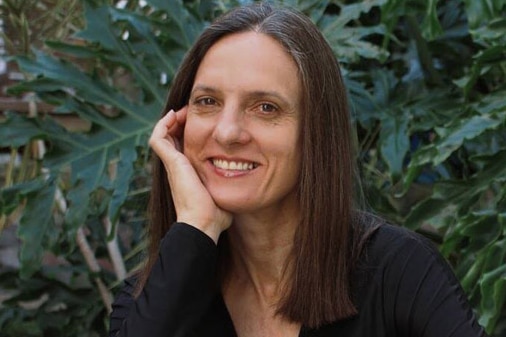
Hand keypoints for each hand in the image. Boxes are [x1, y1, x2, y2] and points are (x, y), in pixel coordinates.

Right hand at [149, 107, 231, 243]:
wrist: (203, 224)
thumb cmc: (215, 215)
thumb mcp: (224, 194)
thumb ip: (230, 187)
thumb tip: (243, 188)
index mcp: (188, 173)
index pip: (184, 147)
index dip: (189, 133)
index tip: (204, 123)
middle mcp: (177, 168)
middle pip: (172, 138)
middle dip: (181, 123)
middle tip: (192, 113)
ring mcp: (172, 165)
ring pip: (162, 136)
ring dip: (170, 121)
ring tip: (183, 111)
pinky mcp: (171, 162)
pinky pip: (158, 138)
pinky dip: (163, 125)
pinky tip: (175, 115)